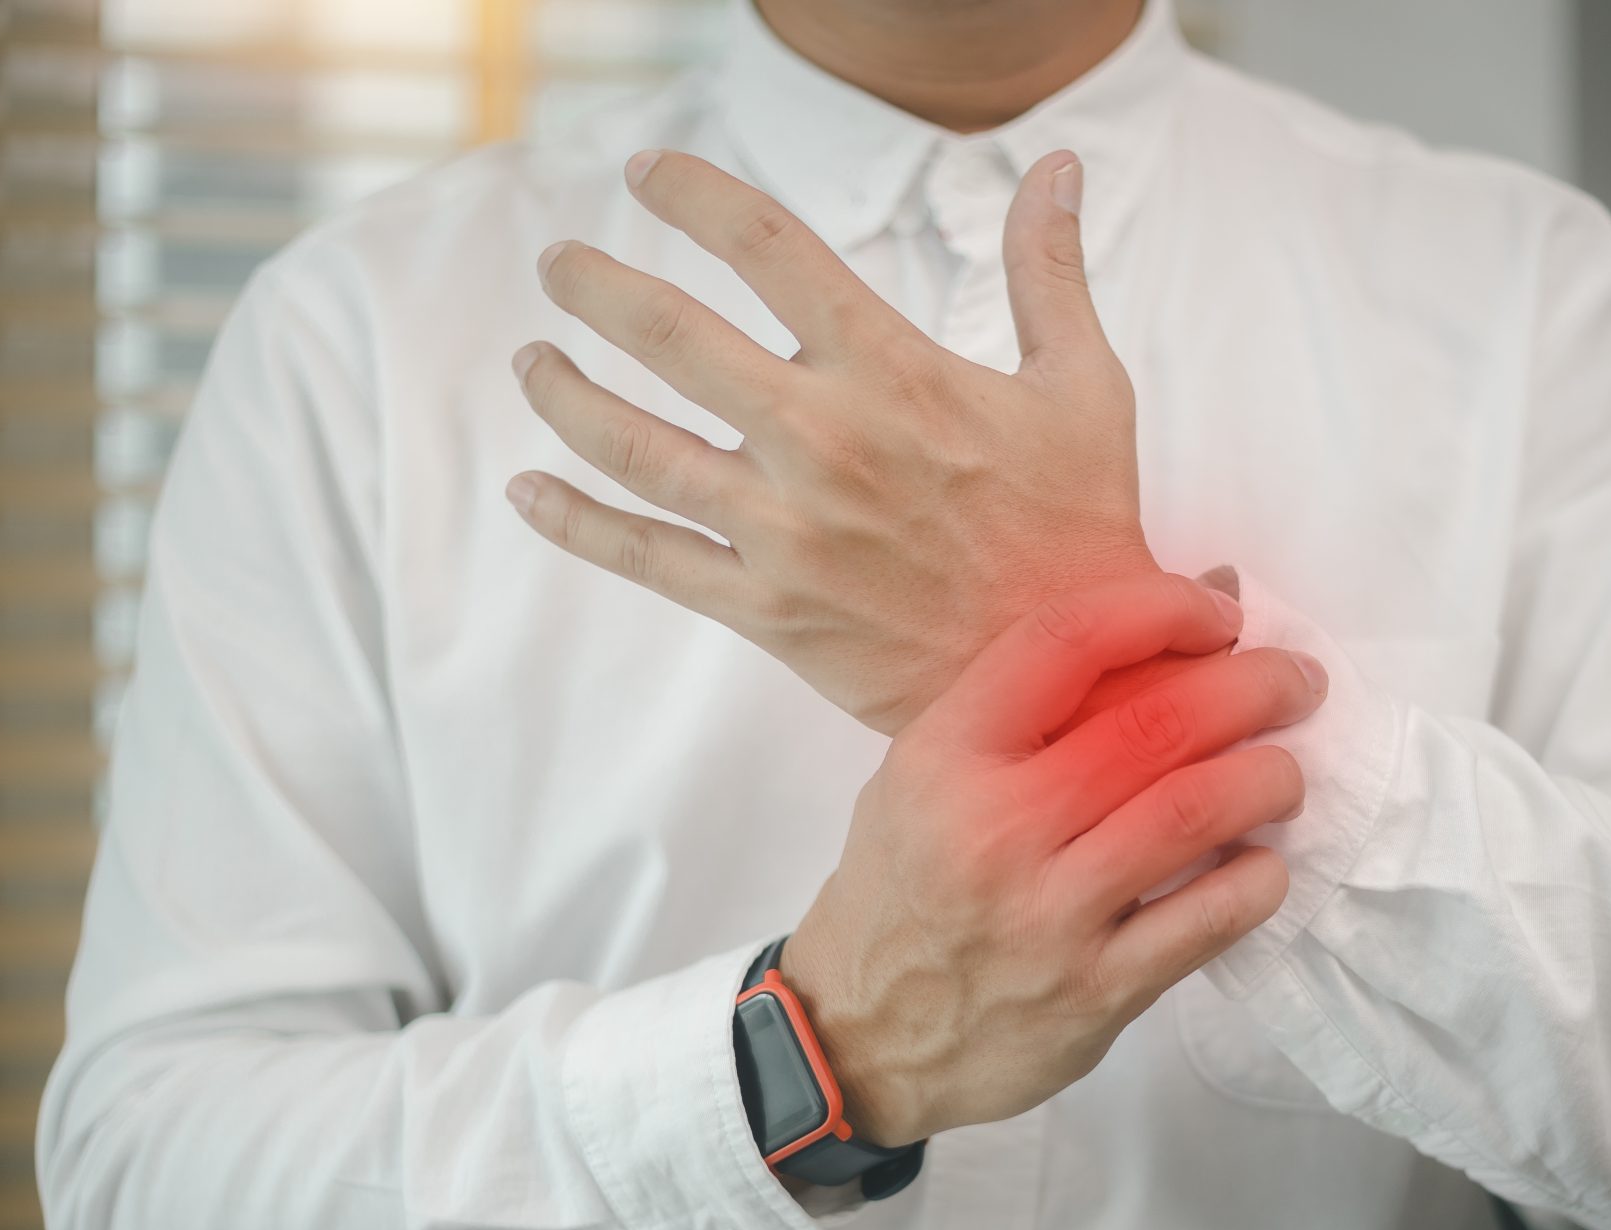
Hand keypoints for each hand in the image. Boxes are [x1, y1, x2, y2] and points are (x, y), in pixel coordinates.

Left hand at [508, 147, 1191, 733]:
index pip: (768, 250)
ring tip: (531, 360)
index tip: (647, 174)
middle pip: (671, 335)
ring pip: (635, 444)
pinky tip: (527, 491)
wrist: (1073, 681)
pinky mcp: (765, 610)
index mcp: (891, 371)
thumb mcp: (1083, 388)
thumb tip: (1052, 167)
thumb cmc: (1080, 528)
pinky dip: (575, 522)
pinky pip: (645, 557)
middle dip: (598, 286)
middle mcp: (822, 441)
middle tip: (561, 264)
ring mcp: (784, 530)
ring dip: (566, 393)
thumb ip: (1049, 271)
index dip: (695, 197)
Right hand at [776, 574, 1326, 1146]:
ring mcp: (1048, 915)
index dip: (1165, 608)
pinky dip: (1258, 877)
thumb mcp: (928, 775)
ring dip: (1267, 778)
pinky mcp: (1095, 991)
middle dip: (1251, 687)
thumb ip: (1037, 706)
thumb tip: (1198, 601)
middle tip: (1294, 684)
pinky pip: (1208, 917)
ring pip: (1194, 811)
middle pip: (1157, 724)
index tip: (1219, 613)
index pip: (1069, 640)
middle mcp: (995, 828)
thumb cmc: (908, 885)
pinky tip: (1264, 862)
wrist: (860, 1033)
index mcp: (946, 755)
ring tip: (1285, 773)